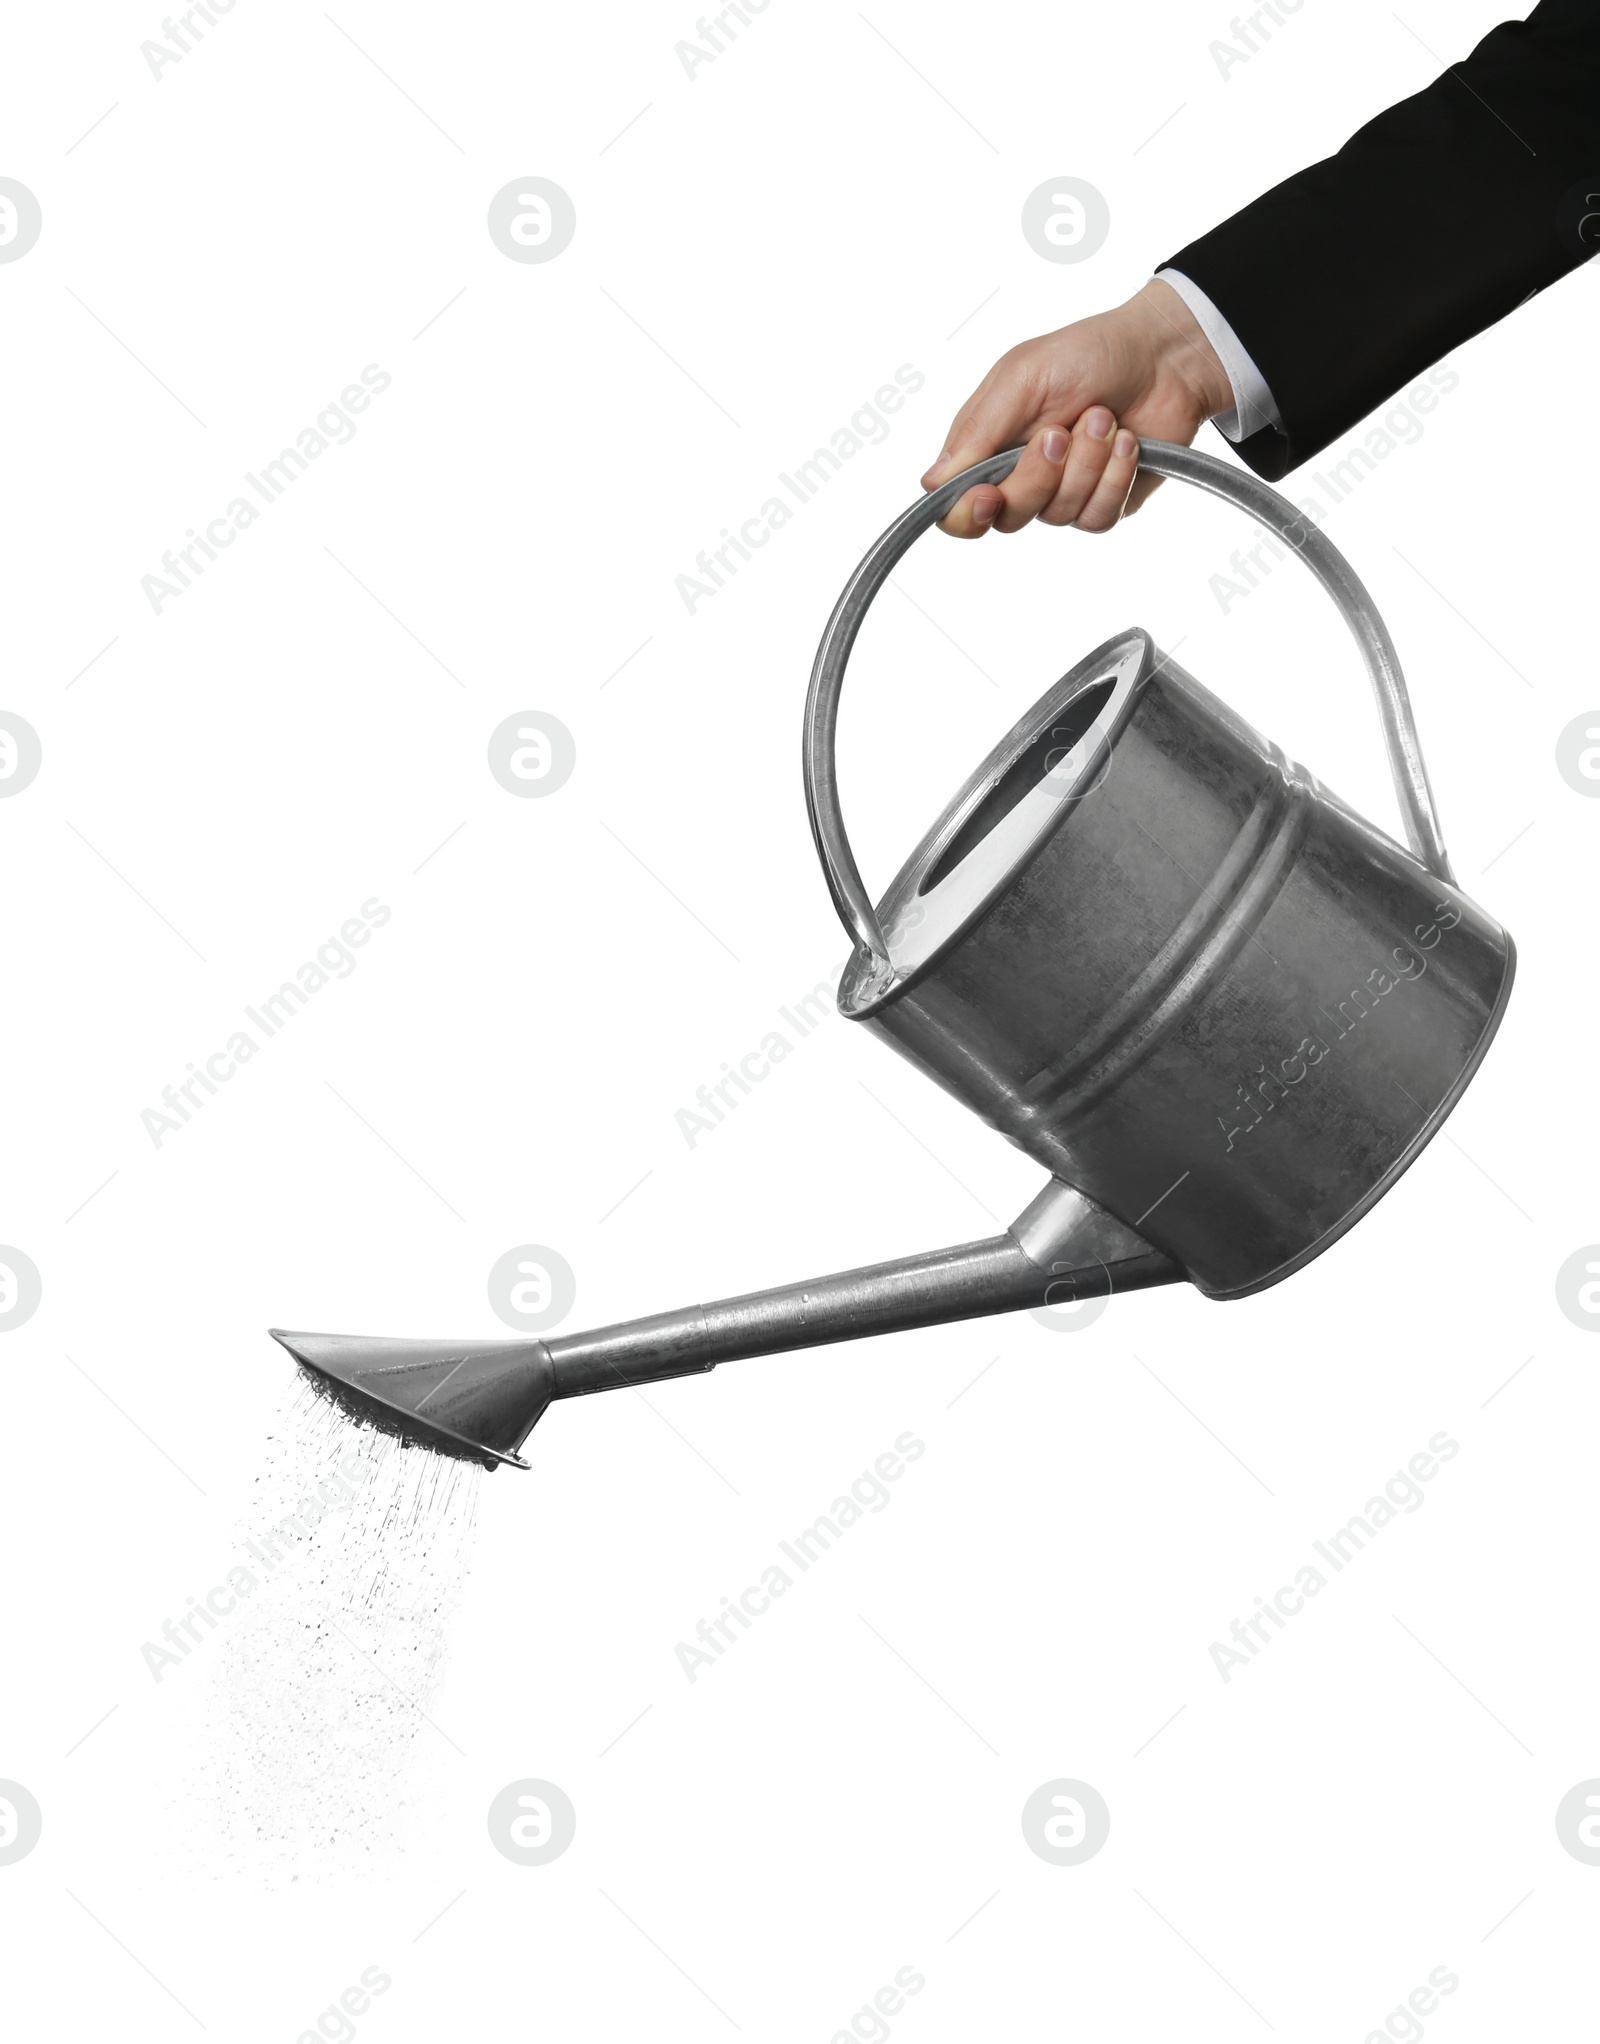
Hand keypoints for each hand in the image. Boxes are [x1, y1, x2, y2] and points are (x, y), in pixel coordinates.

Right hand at [920, 279, 1233, 536]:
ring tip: (1103, 417)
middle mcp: (1020, 477)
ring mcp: (1063, 494)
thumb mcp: (1021, 377)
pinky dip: (1114, 476)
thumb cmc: (1089, 353)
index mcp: (987, 447)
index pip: (956, 508)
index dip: (966, 514)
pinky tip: (1126, 442)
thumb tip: (932, 482)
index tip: (988, 495)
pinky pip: (1097, 517)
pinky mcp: (1103, 503)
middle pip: (1007, 518)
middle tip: (1060, 432)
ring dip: (1086, 464)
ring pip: (1057, 515)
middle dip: (1038, 476)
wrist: (1164, 355)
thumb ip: (977, 431)